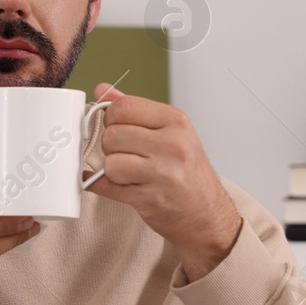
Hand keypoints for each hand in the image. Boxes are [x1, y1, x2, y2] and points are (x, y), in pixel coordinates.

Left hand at [84, 83, 242, 279]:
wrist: (207, 215)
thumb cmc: (186, 173)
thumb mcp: (169, 132)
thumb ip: (134, 110)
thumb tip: (103, 90)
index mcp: (176, 121)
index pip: (123, 107)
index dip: (110, 118)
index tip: (117, 128)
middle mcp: (173, 145)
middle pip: (112, 135)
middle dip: (110, 147)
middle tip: (124, 154)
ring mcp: (164, 173)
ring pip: (110, 162)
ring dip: (110, 170)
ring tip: (126, 173)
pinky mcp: (151, 199)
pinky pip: (108, 187)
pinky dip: (98, 185)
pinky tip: (105, 182)